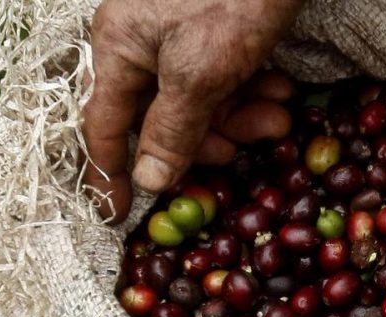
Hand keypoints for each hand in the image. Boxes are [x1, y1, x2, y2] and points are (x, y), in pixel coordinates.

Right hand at [83, 0, 302, 222]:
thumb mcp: (200, 71)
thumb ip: (171, 128)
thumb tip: (147, 180)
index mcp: (120, 48)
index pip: (104, 127)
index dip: (109, 174)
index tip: (115, 217)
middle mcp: (143, 43)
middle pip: (163, 119)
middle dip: (209, 139)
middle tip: (247, 145)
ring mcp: (180, 36)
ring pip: (201, 103)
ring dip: (242, 117)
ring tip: (279, 114)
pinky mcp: (217, 30)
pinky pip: (225, 77)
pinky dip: (252, 90)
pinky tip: (281, 88)